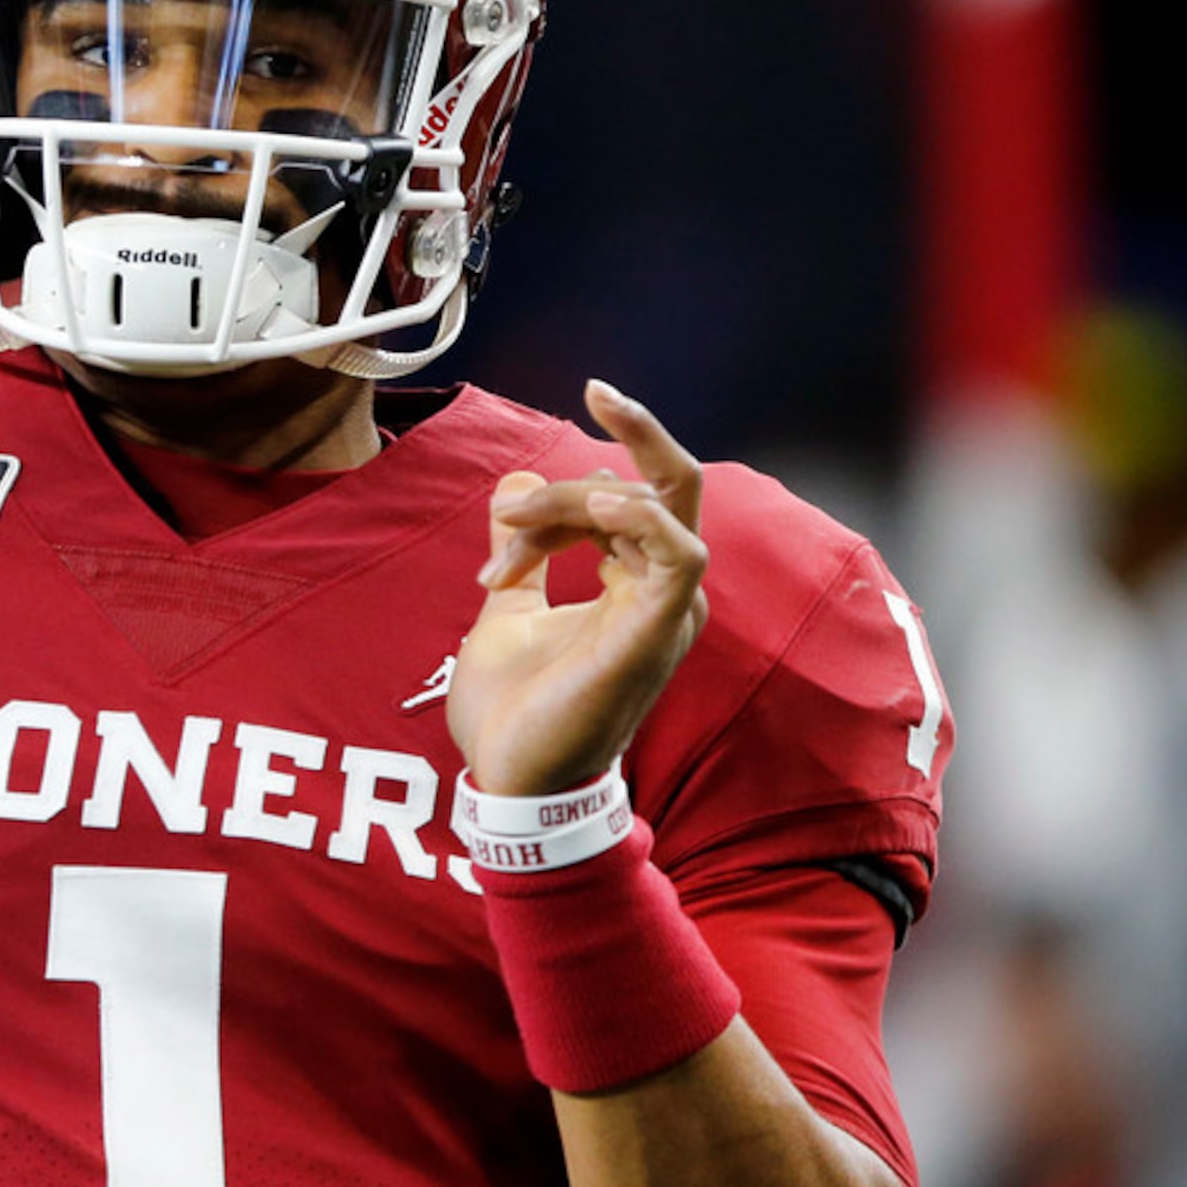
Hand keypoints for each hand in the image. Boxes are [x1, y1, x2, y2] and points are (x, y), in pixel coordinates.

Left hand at [444, 379, 709, 798]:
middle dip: (633, 433)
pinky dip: (642, 516)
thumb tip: (514, 482)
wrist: (507, 777)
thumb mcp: (507, 607)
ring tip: (522, 522)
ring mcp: (666, 613)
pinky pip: (680, 553)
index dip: (560, 496)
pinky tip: (597, 504)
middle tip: (579, 410)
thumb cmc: (517, 708)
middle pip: (672, 484)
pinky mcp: (657, 633)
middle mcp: (662, 593)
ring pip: (659, 504)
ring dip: (585, 495)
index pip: (624, 498)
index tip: (505, 517)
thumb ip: (521, 549)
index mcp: (634, 585)